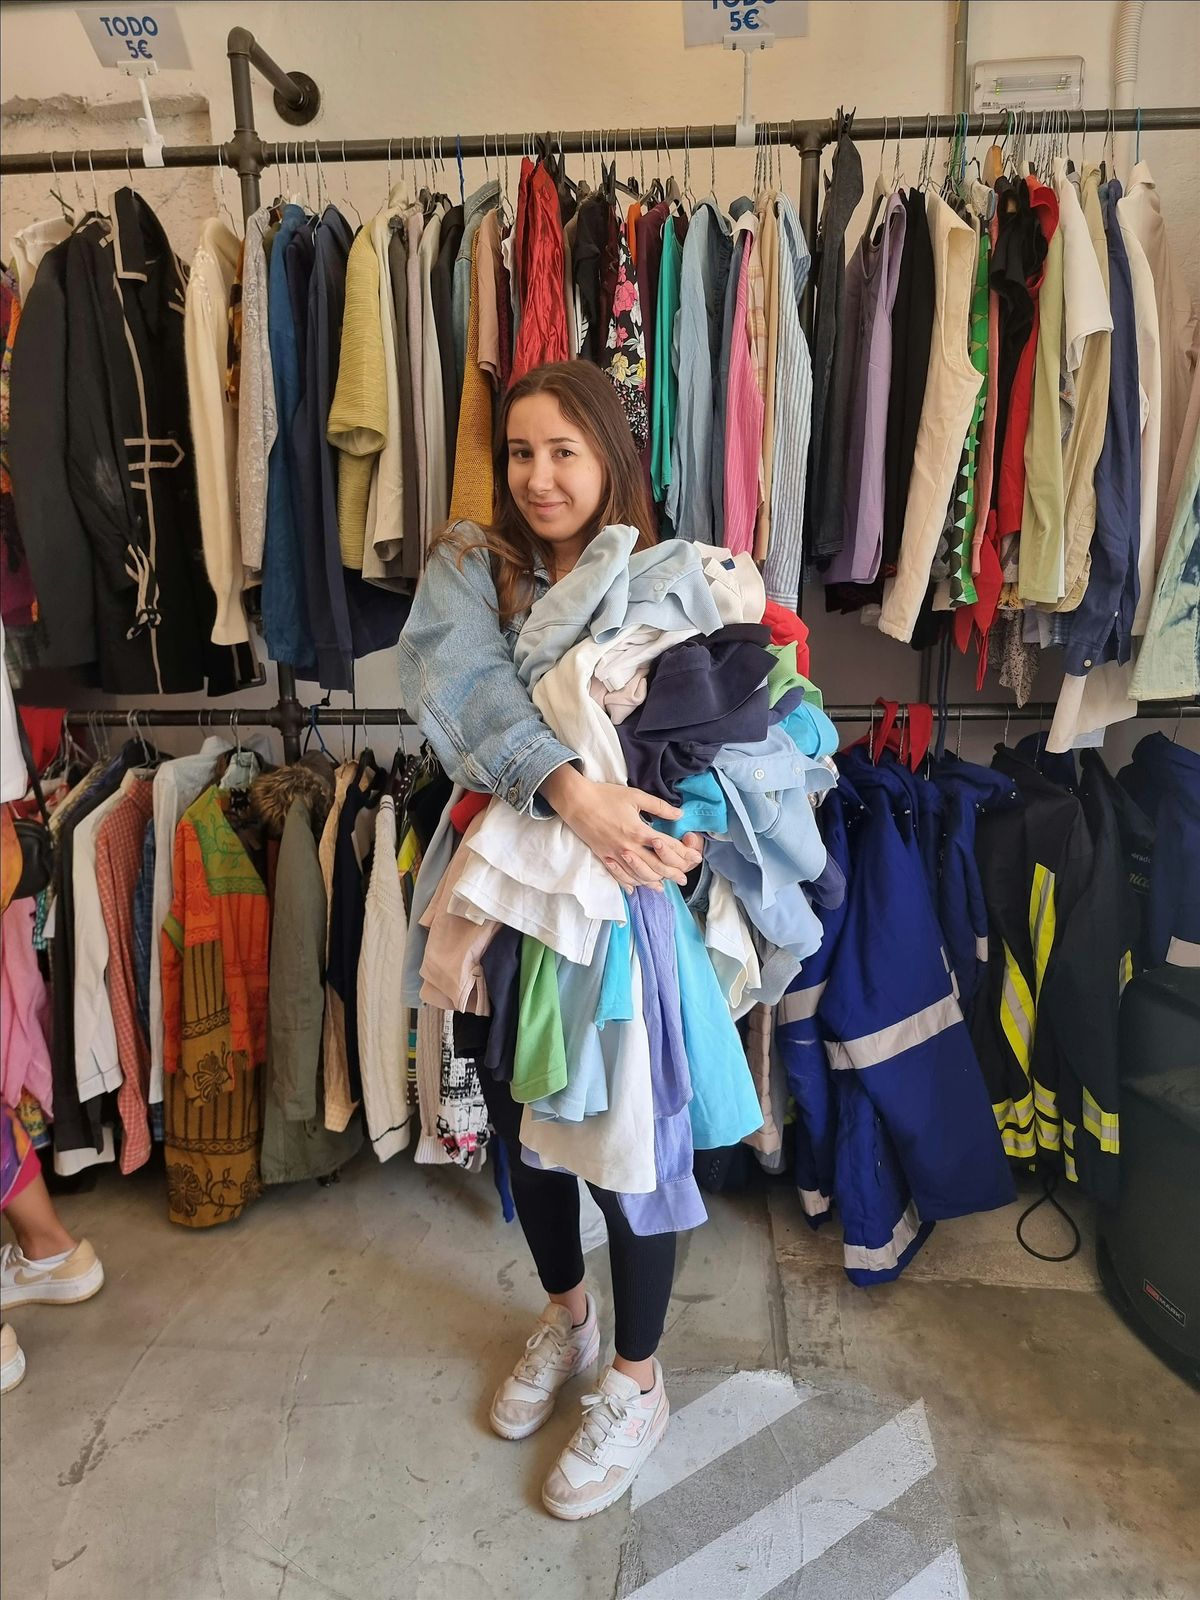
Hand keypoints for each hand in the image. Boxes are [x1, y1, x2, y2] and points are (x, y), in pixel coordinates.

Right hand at [540, 768, 703, 892]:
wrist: (576, 802)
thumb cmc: (606, 796)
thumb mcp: (636, 796)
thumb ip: (659, 807)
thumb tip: (679, 814)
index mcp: (639, 831)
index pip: (667, 847)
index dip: (684, 853)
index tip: (696, 858)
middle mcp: (629, 847)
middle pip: (656, 866)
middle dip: (673, 873)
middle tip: (684, 879)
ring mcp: (615, 855)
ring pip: (638, 875)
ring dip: (654, 882)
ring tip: (664, 887)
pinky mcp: (604, 857)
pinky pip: (619, 876)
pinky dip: (630, 883)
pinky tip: (637, 887)